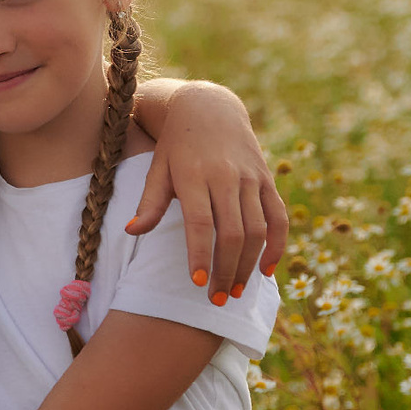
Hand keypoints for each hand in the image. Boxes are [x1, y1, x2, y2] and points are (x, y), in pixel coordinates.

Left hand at [127, 82, 287, 296]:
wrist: (209, 109)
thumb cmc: (176, 146)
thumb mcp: (157, 168)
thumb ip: (149, 202)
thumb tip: (131, 232)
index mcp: (194, 175)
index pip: (200, 222)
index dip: (200, 253)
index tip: (196, 282)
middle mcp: (226, 177)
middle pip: (232, 232)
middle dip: (225, 270)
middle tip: (216, 299)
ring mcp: (251, 178)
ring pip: (257, 229)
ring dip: (248, 265)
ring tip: (235, 291)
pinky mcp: (267, 180)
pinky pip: (279, 218)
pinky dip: (277, 246)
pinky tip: (267, 271)